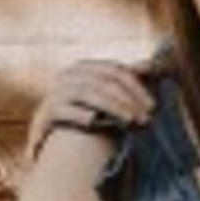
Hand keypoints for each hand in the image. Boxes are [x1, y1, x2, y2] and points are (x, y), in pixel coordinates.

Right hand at [25, 56, 150, 162]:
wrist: (56, 136)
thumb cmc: (89, 112)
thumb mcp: (108, 94)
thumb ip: (127, 79)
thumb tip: (150, 65)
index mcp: (84, 67)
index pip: (116, 71)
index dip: (137, 87)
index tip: (153, 107)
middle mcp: (68, 76)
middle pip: (104, 82)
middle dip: (128, 100)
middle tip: (146, 118)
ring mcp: (55, 93)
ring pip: (88, 94)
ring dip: (113, 107)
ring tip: (130, 121)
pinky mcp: (46, 113)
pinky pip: (64, 111)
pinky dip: (81, 115)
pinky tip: (96, 122)